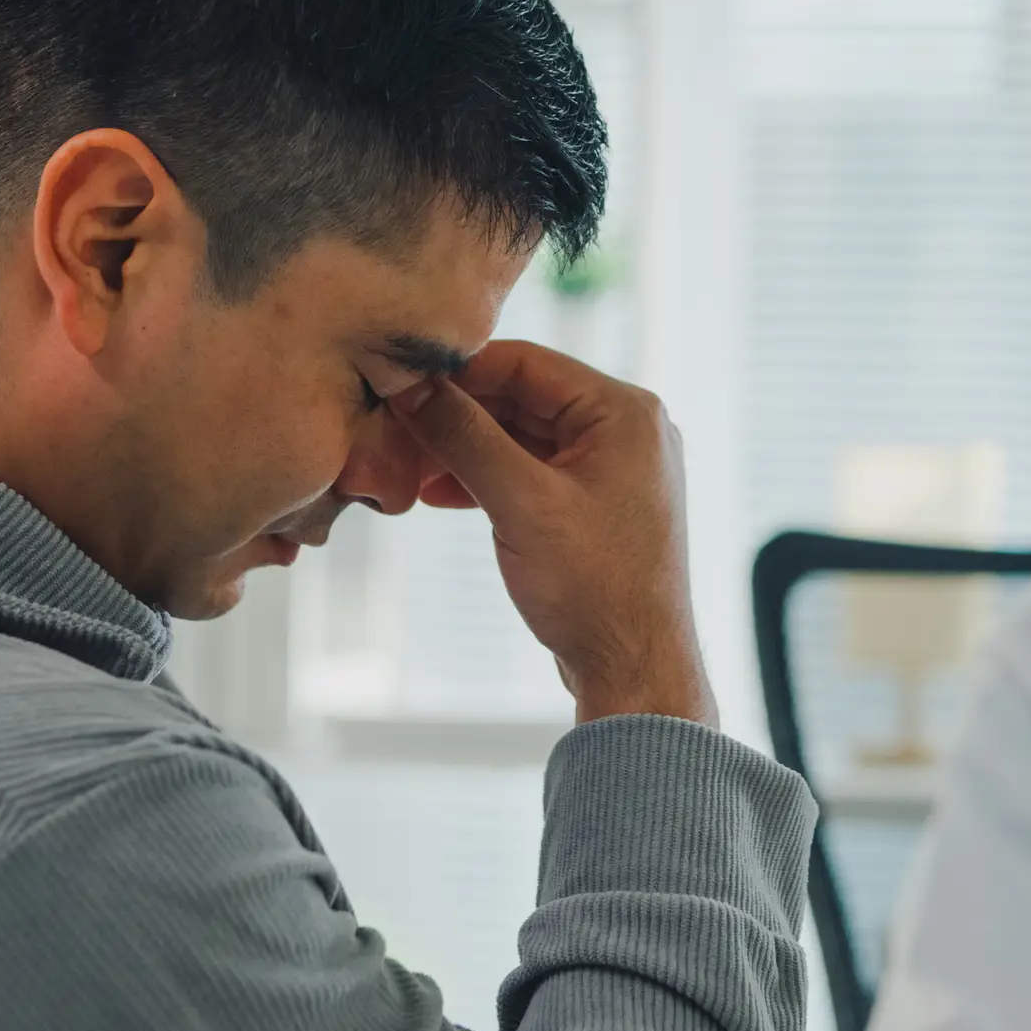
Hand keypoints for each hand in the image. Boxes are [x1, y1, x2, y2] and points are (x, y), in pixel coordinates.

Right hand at [389, 340, 713, 725]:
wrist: (634, 668)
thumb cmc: (596, 589)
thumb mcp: (521, 503)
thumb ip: (465, 437)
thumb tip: (414, 387)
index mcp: (625, 412)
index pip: (526, 363)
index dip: (458, 372)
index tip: (402, 385)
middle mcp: (627, 429)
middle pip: (522, 397)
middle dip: (458, 416)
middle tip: (395, 433)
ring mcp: (614, 468)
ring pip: (522, 436)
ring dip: (467, 450)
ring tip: (409, 469)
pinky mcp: (596, 504)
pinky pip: (533, 470)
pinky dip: (489, 478)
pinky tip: (439, 494)